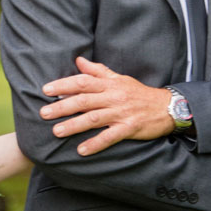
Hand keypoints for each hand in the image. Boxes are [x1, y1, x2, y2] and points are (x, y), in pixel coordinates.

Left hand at [39, 56, 174, 156]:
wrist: (167, 107)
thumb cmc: (139, 93)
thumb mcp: (119, 78)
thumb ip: (98, 71)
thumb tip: (78, 60)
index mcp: (109, 84)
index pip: (83, 82)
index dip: (63, 85)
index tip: (46, 90)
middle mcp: (113, 97)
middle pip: (84, 100)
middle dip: (62, 106)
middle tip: (43, 113)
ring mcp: (121, 113)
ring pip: (93, 118)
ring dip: (74, 125)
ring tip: (56, 131)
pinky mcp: (129, 128)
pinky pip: (110, 137)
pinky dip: (95, 143)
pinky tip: (82, 150)